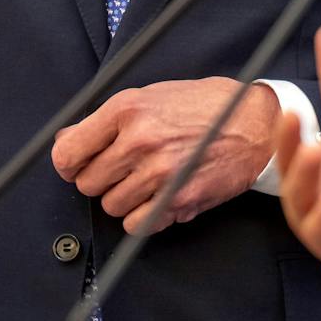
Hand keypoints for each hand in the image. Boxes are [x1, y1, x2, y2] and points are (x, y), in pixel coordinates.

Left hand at [52, 77, 278, 233]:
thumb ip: (107, 120)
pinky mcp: (178, 198)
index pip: (68, 152)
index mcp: (127, 109)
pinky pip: (136, 224)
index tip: (77, 166)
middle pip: (88, 183)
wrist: (253, 121)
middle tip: (124, 169)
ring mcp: (160, 171)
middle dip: (102, 180)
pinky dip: (144, 217)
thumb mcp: (151, 95)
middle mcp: (140, 139)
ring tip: (149, 180)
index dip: (69, 164)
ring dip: (125, 199)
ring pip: (111, 206)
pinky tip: (160, 196)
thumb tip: (66, 141)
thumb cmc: (205, 106)